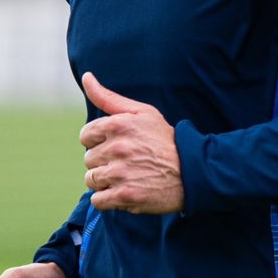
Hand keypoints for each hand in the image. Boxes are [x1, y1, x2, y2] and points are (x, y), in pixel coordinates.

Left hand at [79, 72, 183, 213]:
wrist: (192, 170)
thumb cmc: (165, 139)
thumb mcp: (142, 112)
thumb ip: (109, 97)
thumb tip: (86, 76)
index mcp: (118, 125)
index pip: (86, 136)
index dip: (99, 141)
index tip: (116, 145)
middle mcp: (117, 148)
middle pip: (89, 159)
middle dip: (104, 161)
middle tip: (127, 161)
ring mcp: (120, 173)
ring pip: (91, 180)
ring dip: (105, 181)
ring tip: (126, 176)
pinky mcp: (125, 195)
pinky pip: (98, 200)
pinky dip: (107, 199)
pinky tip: (124, 191)